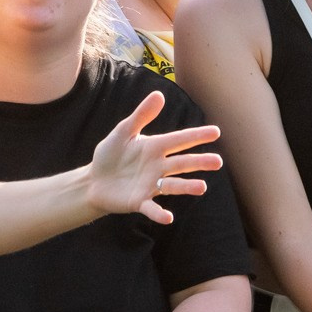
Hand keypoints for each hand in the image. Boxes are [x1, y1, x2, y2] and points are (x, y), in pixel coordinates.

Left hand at [84, 89, 221, 224]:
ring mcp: (150, 186)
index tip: (216, 131)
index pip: (179, 140)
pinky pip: (151, 208)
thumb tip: (159, 94)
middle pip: (181, 164)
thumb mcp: (123, 131)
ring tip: (202, 187)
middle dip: (198, 162)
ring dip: (186, 187)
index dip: (196, 136)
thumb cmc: (111, 154)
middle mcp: (157, 167)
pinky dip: (159, 213)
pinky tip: (168, 217)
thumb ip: (141, 115)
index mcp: (155, 148)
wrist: (93, 180)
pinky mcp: (139, 202)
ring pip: (172, 185)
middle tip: (218, 161)